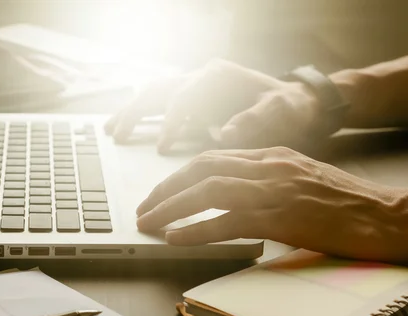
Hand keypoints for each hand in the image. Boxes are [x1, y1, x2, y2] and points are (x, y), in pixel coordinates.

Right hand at [105, 59, 320, 152]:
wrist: (295, 102)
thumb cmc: (289, 107)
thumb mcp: (282, 111)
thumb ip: (257, 119)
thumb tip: (226, 133)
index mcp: (219, 76)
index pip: (185, 96)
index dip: (172, 122)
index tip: (162, 147)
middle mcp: (202, 77)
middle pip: (159, 90)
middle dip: (136, 112)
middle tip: (118, 136)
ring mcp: (194, 86)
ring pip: (153, 94)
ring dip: (131, 112)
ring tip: (112, 132)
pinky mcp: (192, 99)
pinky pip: (158, 104)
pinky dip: (140, 115)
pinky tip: (124, 128)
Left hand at [136, 146, 407, 263]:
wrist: (387, 216)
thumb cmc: (345, 202)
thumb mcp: (299, 178)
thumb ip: (265, 180)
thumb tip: (231, 195)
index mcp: (271, 156)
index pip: (212, 157)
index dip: (179, 174)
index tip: (160, 190)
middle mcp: (268, 167)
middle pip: (201, 168)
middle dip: (166, 187)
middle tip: (144, 207)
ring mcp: (275, 190)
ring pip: (208, 191)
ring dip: (172, 207)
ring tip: (148, 221)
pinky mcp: (284, 218)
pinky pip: (229, 220)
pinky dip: (198, 228)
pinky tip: (176, 237)